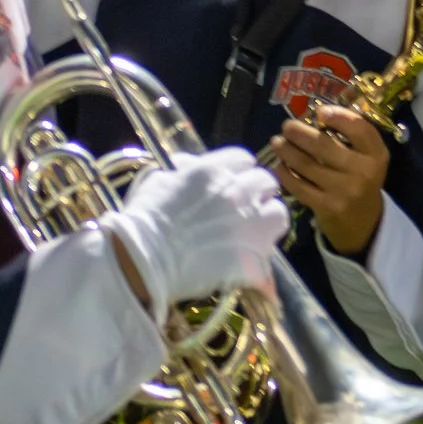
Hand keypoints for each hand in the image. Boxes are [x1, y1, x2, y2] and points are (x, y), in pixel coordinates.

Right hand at [100, 146, 286, 315]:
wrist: (144, 259)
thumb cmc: (144, 218)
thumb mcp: (159, 179)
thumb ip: (183, 169)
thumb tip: (191, 165)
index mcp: (213, 170)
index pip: (244, 159)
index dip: (238, 173)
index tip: (230, 185)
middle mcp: (237, 192)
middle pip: (266, 182)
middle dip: (257, 193)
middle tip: (242, 209)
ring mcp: (249, 223)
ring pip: (278, 212)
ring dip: (267, 221)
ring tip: (251, 235)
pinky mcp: (252, 256)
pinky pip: (269, 253)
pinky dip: (261, 258)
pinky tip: (247, 264)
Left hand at [271, 103, 388, 256]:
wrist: (363, 223)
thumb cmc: (359, 180)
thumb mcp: (366, 158)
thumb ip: (350, 136)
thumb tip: (316, 114)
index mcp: (376, 154)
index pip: (360, 128)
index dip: (339, 116)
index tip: (320, 111)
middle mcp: (363, 172)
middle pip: (324, 145)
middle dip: (299, 132)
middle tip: (287, 126)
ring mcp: (345, 191)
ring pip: (307, 164)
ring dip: (287, 150)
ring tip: (277, 142)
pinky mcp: (327, 207)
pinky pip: (299, 185)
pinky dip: (284, 173)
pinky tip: (278, 165)